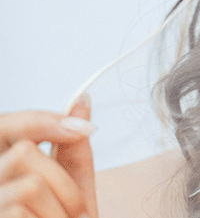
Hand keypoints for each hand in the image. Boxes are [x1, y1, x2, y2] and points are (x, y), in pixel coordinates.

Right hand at [0, 97, 97, 217]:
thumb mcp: (72, 183)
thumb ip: (73, 145)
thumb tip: (82, 101)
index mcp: (2, 161)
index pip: (9, 124)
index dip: (44, 121)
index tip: (83, 127)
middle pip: (23, 152)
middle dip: (62, 180)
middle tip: (77, 210)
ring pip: (29, 184)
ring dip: (62, 206)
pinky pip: (23, 209)